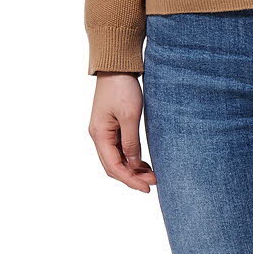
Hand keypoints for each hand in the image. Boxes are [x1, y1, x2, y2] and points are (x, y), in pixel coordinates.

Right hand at [89, 72, 156, 192]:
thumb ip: (131, 142)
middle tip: (153, 182)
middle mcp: (99, 135)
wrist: (117, 65)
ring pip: (117, 157)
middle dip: (132, 176)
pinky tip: (143, 160)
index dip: (130, 180)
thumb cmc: (122, 87)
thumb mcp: (130, 115)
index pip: (113, 167)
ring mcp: (104, 130)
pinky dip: (131, 156)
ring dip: (132, 168)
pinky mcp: (111, 124)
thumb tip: (134, 165)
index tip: (147, 188)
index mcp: (99, 135)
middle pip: (113, 165)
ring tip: (151, 174)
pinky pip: (120, 147)